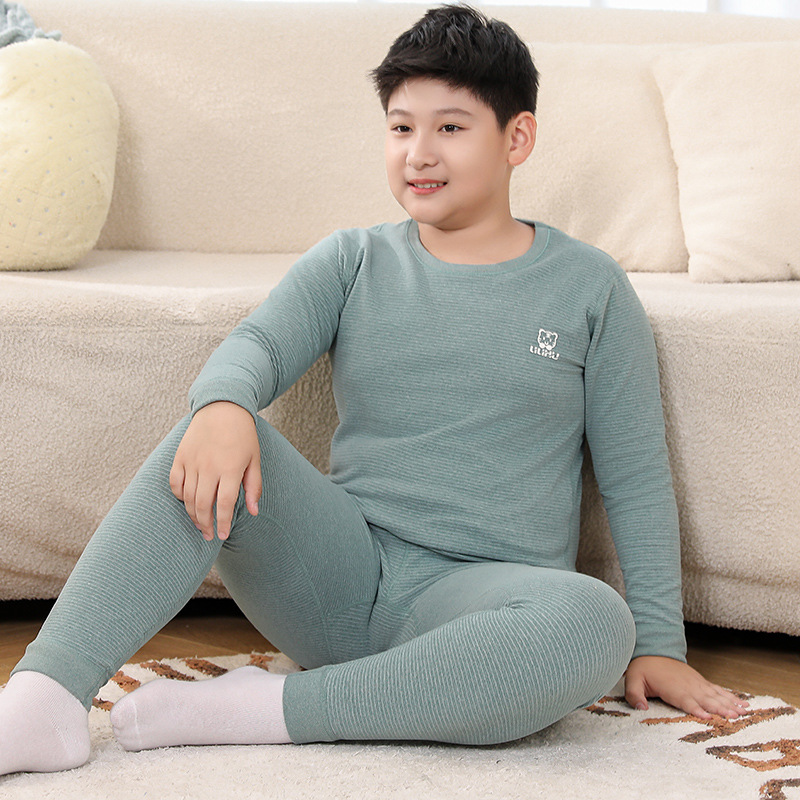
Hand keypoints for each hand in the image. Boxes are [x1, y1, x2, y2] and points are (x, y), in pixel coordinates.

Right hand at [169, 402, 261, 540]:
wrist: (223, 408)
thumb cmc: (242, 435)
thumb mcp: (254, 459)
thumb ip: (253, 487)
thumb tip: (253, 512)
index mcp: (230, 468)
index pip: (223, 504)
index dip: (222, 523)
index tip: (222, 535)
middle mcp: (209, 466)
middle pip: (202, 505)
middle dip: (205, 525)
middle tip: (209, 535)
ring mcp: (192, 461)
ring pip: (187, 497)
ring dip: (192, 515)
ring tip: (200, 524)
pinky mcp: (180, 456)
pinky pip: (175, 482)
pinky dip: (179, 496)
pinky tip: (186, 503)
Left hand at [625, 656, 748, 719]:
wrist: (653, 649)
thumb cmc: (644, 667)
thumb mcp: (633, 679)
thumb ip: (634, 694)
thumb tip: (641, 708)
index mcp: (672, 688)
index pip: (685, 701)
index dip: (696, 709)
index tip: (707, 717)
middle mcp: (687, 686)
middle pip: (705, 699)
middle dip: (719, 709)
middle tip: (734, 717)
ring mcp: (696, 683)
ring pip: (715, 695)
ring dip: (729, 704)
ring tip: (743, 712)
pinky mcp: (701, 681)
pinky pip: (717, 689)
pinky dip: (730, 696)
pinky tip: (742, 703)